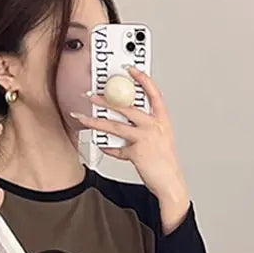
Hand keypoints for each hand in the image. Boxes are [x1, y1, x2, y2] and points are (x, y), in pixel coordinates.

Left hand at [70, 67, 189, 231]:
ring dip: (96, 121)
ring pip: (116, 126)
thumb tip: (123, 122)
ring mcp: (146, 138)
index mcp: (162, 120)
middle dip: (107, 99)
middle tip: (93, 95)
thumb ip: (144, 128)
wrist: (170, 182)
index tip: (130, 70)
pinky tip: (101, 144)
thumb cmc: (165, 162)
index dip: (143, 80)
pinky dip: (108, 147)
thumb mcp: (160, 139)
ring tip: (83, 117)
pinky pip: (117, 148)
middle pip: (127, 107)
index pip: (154, 93)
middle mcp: (154, 126)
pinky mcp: (137, 152)